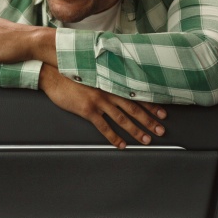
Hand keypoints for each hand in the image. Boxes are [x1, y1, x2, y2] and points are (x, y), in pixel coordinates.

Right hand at [39, 64, 165, 148]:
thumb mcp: (94, 73)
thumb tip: (118, 87)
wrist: (54, 74)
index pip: (136, 95)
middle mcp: (108, 92)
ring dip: (136, 131)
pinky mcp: (87, 110)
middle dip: (149, 121)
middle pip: (134, 109)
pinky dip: (114, 137)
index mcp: (111, 83)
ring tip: (146, 140)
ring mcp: (98, 101)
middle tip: (161, 131)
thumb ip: (107, 80)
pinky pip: (104, 126)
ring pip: (122, 119)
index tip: (162, 113)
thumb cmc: (73, 73)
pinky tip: (121, 144)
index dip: (151, 105)